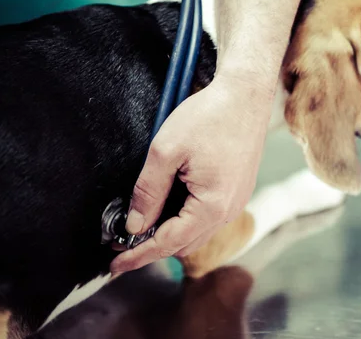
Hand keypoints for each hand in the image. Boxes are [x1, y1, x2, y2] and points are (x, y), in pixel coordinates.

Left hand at [110, 71, 275, 272]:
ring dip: (169, 233)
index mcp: (212, 206)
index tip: (115, 265)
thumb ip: (148, 192)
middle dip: (152, 247)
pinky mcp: (237, 190)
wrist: (245, 94)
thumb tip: (136, 225)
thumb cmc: (210, 116)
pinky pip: (208, 217)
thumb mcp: (166, 151)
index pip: (168, 243)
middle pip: (184, 244)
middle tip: (121, 244)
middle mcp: (229, 210)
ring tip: (141, 224)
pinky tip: (168, 206)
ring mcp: (236, 201)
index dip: (138, 255)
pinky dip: (185, 219)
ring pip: (196, 232)